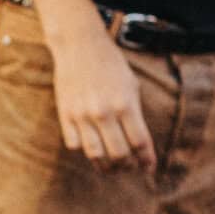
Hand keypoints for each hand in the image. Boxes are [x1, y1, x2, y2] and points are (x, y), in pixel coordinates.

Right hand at [45, 18, 155, 171]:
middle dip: (127, 166)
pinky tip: (91, 147)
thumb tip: (138, 144)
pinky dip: (84, 150)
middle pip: (119, 154)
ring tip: (110, 167)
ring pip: (95, 154)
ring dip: (105, 166)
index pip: (140, 142)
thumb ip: (134, 114)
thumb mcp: (131, 86)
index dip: (146, 159)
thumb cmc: (111, 65)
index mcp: (126, 104)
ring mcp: (82, 115)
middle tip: (129, 168)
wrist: (79, 45)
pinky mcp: (65, 114)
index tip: (148, 168)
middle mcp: (104, 112)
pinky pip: (74, 144)